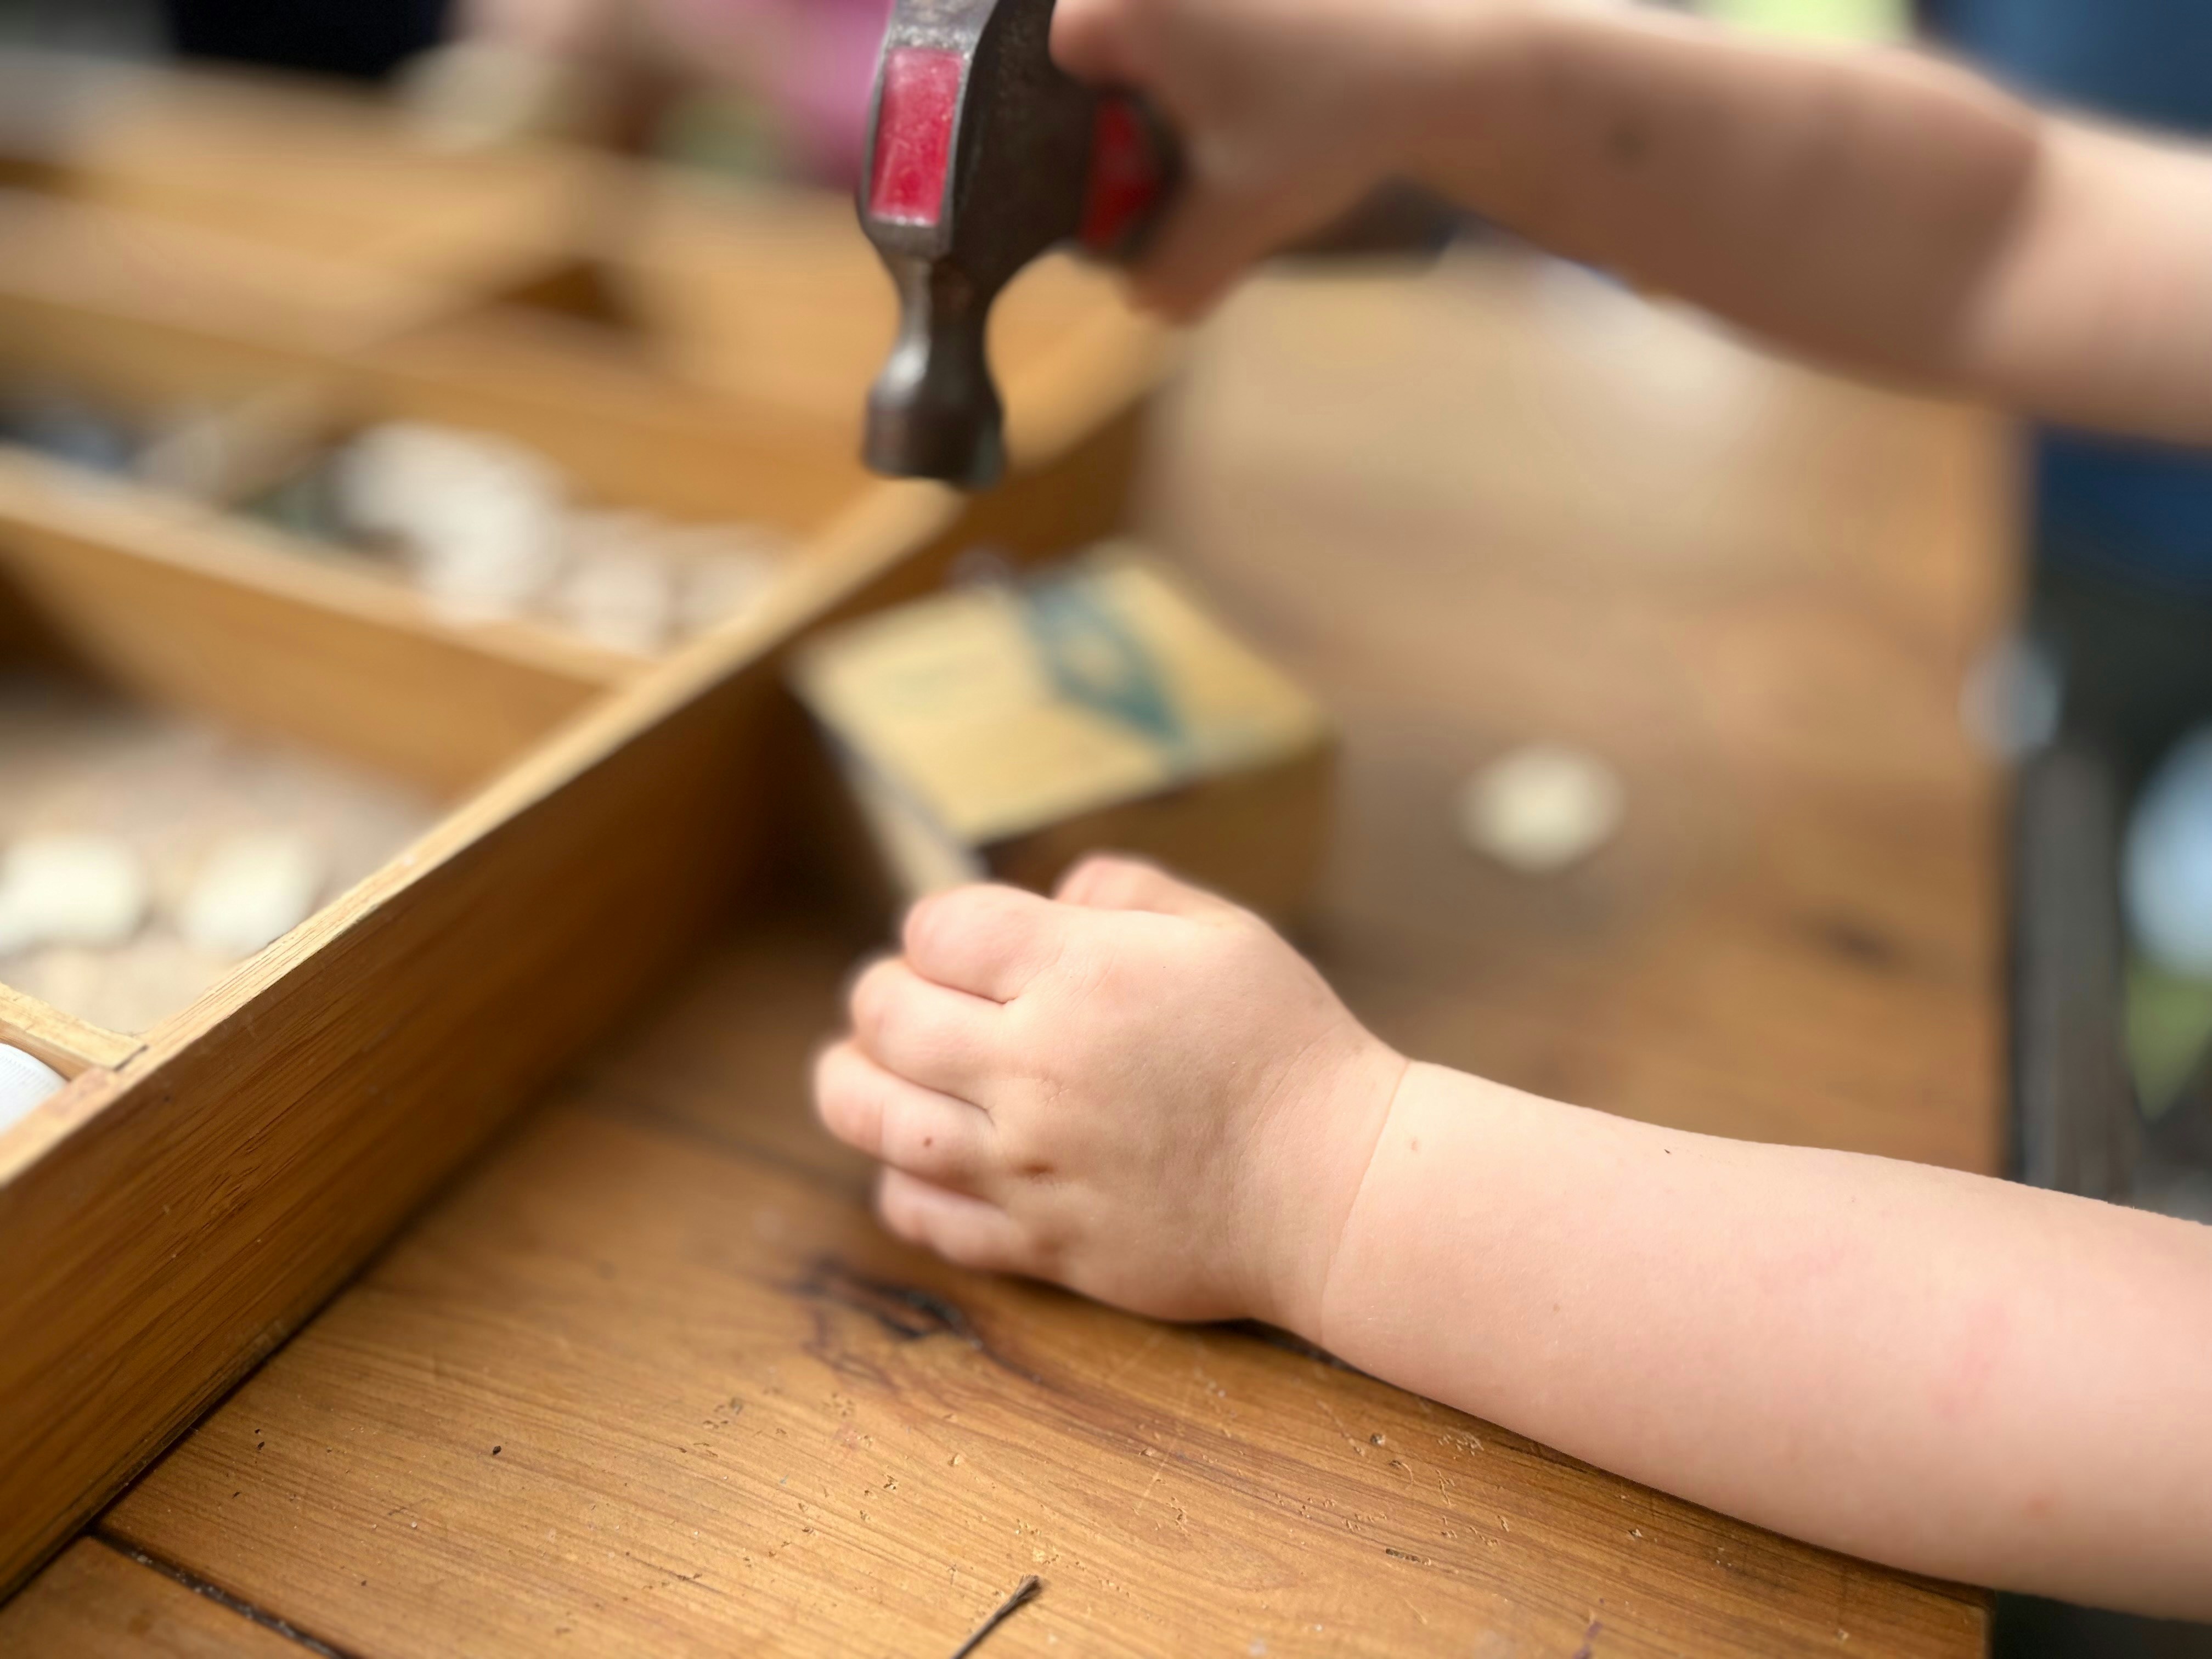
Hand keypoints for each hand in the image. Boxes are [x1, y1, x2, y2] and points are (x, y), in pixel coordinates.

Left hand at [813, 856, 1407, 1329]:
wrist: (1337, 1190)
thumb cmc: (1287, 1049)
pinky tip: (913, 1160)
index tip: (960, 940)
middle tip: (900, 997)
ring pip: (876, 1118)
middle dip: (879, 994)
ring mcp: (1028, 1164)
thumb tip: (1051, 899)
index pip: (938, 931)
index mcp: (1081, 977)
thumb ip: (1125, 894)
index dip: (936, 927)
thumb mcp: (1223, 932)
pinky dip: (898, 1182)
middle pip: (886, 1017)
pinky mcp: (1040, 1243)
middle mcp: (1035, 1070)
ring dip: (849, 1082)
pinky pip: (924, 1216)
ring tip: (859, 1068)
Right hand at [1051, 0, 1489, 316]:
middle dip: (1151, 96)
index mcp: (1133, 5)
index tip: (1132, 155)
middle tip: (1199, 146)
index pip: (1065, 54)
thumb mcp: (1239, 215)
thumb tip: (1146, 302)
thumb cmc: (1330, 119)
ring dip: (1208, 74)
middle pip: (1123, 33)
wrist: (1454, 55)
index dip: (1087, 118)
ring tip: (1259, 114)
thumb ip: (1174, 268)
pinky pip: (1238, 16)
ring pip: (1188, 25)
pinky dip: (1254, 45)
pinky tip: (1298, 79)